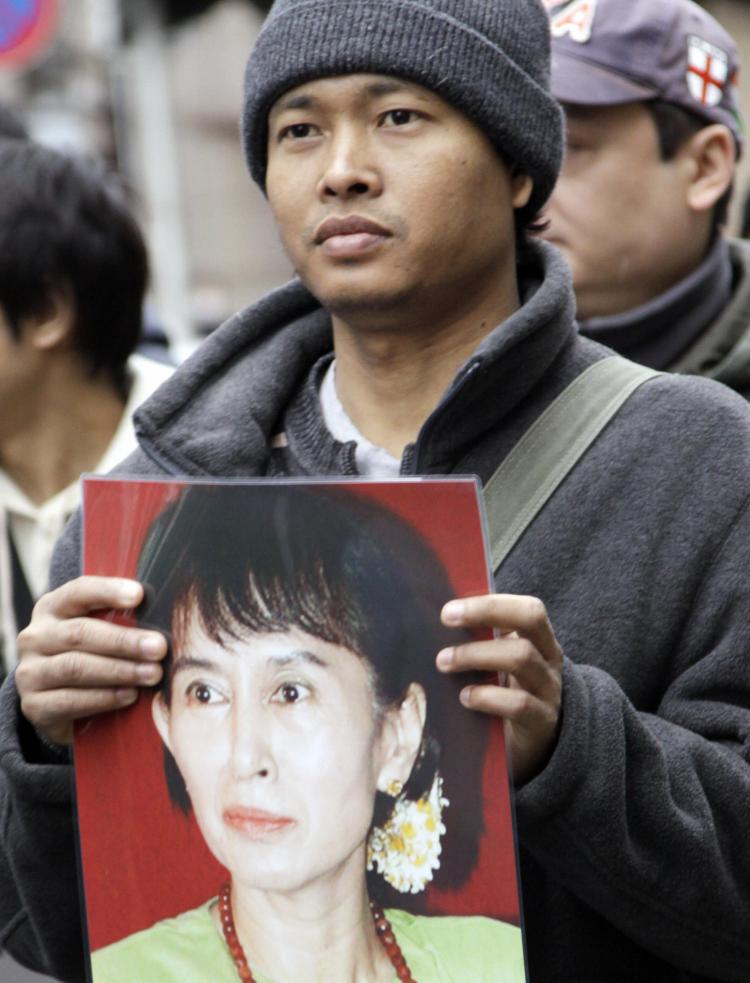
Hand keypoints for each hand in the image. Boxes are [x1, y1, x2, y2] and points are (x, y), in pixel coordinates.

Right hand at [15, 577, 166, 746]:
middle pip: (80, 633)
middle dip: (124, 641)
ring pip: (75, 667)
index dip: (108, 592)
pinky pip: (70, 700)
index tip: (139, 595)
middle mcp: (36, 636)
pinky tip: (129, 695)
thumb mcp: (100, 631)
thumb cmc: (91, 655)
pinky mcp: (34, 705)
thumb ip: (121, 620)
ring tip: (152, 674)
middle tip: (159, 648)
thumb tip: (164, 618)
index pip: (78, 592)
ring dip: (119, 670)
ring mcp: (31, 672)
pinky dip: (104, 698)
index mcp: (52, 608)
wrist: (59, 704)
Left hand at [436, 594, 562, 784]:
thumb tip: (440, 620)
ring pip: (522, 658)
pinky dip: (488, 697)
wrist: (537, 748)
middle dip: (485, 614)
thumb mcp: (502, 665)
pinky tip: (465, 697)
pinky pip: (519, 704)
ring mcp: (549, 690)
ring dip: (477, 655)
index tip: (451, 609)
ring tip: (444, 662)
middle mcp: (550, 660)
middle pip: (529, 622)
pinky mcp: (541, 723)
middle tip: (445, 620)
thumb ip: (484, 641)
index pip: (528, 609)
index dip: (492, 603)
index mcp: (541, 641)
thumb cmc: (510, 695)